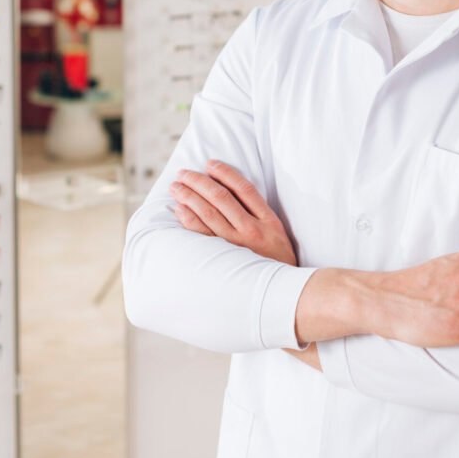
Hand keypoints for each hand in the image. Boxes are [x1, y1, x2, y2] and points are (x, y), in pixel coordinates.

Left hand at [170, 160, 297, 265]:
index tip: (210, 163)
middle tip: (183, 174)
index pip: (244, 189)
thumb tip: (231, 191)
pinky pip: (202, 235)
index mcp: (268, 221)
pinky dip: (189, 219)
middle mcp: (251, 231)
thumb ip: (259, 213)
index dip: (225, 173)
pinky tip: (179, 209)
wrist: (282, 294)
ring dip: (189, 197)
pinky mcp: (224, 260)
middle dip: (199, 182)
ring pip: (208, 214)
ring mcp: (236, 246)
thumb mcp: (277, 233)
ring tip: (176, 187)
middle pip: (221, 198)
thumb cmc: (277, 261)